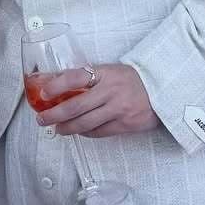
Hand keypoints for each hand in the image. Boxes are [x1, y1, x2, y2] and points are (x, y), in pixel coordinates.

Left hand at [35, 63, 159, 136]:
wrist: (162, 90)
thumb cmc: (130, 79)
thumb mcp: (109, 71)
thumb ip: (86, 77)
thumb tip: (55, 82)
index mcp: (105, 73)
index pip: (75, 77)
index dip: (56, 86)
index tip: (43, 93)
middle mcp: (111, 91)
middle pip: (76, 106)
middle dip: (55, 115)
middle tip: (42, 119)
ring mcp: (119, 109)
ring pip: (86, 123)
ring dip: (67, 128)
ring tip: (57, 129)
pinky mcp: (126, 124)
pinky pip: (99, 132)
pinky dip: (85, 133)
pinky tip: (78, 131)